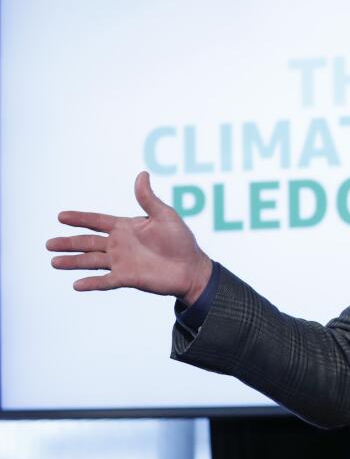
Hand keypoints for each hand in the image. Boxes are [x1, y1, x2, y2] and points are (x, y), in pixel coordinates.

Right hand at [46, 171, 212, 304]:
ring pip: (91, 261)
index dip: (80, 218)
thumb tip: (142, 174)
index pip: (97, 221)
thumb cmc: (181, 240)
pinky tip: (77, 284)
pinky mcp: (127, 278)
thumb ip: (148, 198)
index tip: (61, 216)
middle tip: (49, 243)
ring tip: (54, 261)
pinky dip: (92, 283)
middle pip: (88, 242)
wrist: (191, 267)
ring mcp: (122, 262)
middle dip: (69, 242)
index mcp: (126, 227)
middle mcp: (120, 244)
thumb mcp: (165, 215)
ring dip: (73, 262)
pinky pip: (105, 281)